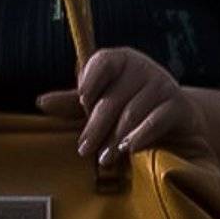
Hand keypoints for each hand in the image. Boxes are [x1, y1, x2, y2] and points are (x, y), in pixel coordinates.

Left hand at [35, 48, 207, 167]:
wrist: (176, 121)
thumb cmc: (128, 108)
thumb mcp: (99, 103)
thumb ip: (72, 103)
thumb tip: (41, 102)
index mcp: (120, 60)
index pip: (102, 61)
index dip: (90, 81)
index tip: (82, 103)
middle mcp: (143, 67)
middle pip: (113, 96)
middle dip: (96, 126)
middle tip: (84, 149)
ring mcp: (163, 85)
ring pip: (133, 113)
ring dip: (115, 139)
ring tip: (105, 158)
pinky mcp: (179, 105)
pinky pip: (157, 120)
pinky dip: (141, 136)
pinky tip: (130, 149)